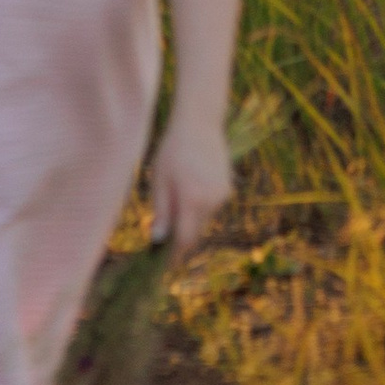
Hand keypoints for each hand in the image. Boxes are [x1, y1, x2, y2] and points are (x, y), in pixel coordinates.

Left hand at [148, 113, 233, 256]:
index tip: (163, 262)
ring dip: (190, 220)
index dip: (174, 254)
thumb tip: (157, 240)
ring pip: (203, 221)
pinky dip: (200, 207)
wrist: (199, 122)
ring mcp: (222, 195)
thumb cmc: (173, 149)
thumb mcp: (160, 179)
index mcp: (192, 199)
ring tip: (178, 196)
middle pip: (195, 232)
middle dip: (180, 236)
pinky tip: (191, 186)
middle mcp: (211, 201)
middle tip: (164, 231)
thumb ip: (161, 212)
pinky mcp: (227, 188)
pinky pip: (211, 208)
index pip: (184, 240)